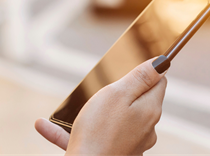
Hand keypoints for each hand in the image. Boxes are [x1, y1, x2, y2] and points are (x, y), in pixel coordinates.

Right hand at [35, 58, 166, 154]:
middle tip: (101, 88)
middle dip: (122, 92)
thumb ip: (140, 77)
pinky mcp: (113, 153)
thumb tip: (163, 62)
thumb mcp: (118, 93)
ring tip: (69, 108)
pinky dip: (72, 132)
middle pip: (139, 101)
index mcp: (149, 110)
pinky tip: (46, 126)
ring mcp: (131, 144)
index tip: (129, 69)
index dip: (146, 73)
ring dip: (93, 113)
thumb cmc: (99, 131)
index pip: (159, 83)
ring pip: (113, 121)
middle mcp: (145, 129)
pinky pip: (93, 138)